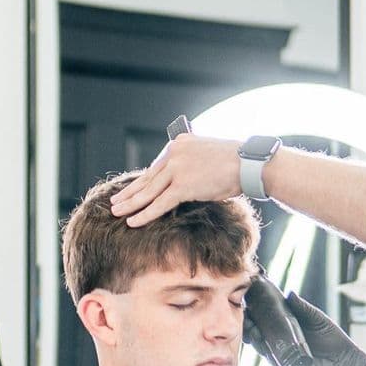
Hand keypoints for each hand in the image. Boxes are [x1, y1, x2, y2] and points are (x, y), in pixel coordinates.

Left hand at [108, 134, 243, 226]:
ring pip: (148, 191)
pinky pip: (159, 203)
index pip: (157, 166)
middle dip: (130, 192)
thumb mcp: (207, 156)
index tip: (131, 191)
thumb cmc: (236, 163)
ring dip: (130, 203)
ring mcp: (177, 168)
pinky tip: (132, 222)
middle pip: (148, 177)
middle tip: (115, 201)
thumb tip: (182, 181)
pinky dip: (145, 214)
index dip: (143, 182)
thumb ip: (190, 164)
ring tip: (116, 212)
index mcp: (179, 143)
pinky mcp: (183, 185)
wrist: (249, 164)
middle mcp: (174, 152)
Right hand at [243, 279, 365, 365]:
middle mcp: (283, 345)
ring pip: (261, 346)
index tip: (250, 301)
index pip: (269, 321)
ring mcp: (283, 358)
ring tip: (250, 325)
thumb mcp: (318, 320)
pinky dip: (263, 349)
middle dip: (250, 323)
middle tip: (245, 312)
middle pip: (260, 333)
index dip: (258, 312)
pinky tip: (259, 339)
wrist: (347, 365)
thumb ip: (304, 309)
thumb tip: (289, 293)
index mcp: (289, 332)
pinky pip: (271, 359)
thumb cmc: (335, 343)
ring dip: (253, 335)